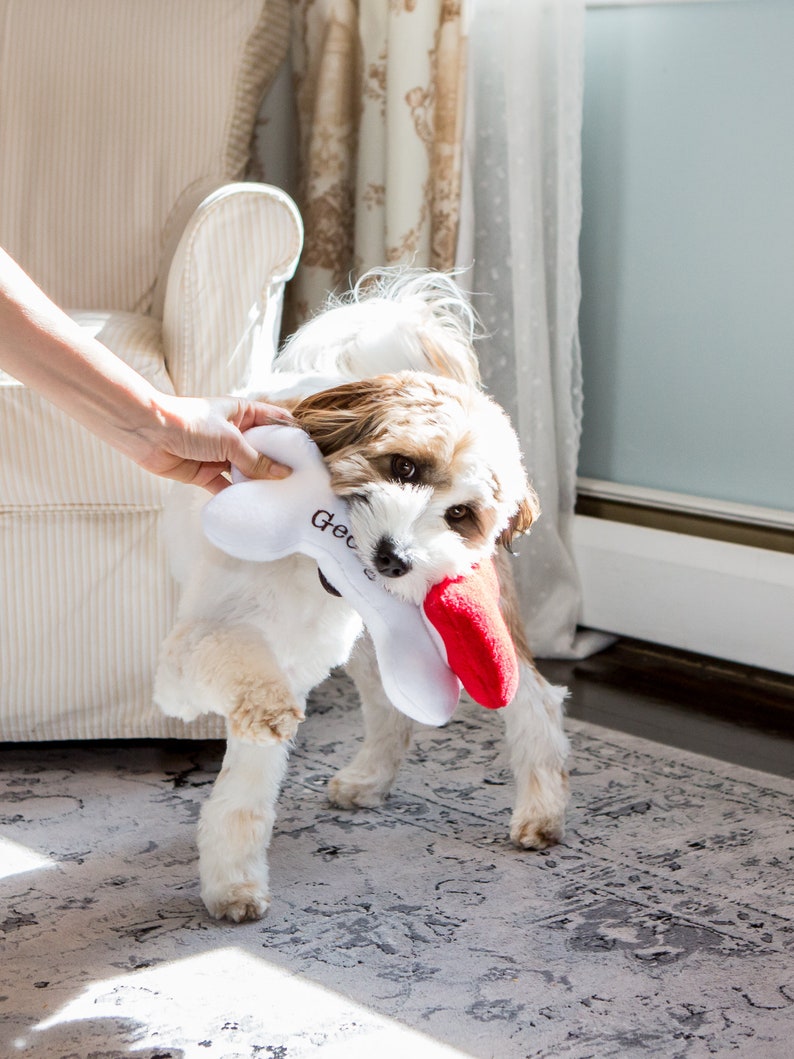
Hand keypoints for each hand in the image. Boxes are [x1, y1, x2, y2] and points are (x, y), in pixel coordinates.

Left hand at [137, 395, 295, 492]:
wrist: (147, 433)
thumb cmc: (190, 423)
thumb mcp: (230, 439)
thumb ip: (256, 459)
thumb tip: (282, 474)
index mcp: (243, 413)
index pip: (275, 422)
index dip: (293, 435)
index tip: (311, 452)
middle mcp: (234, 433)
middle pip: (263, 450)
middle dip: (279, 464)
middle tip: (302, 481)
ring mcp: (220, 454)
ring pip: (246, 471)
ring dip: (259, 483)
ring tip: (283, 498)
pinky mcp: (205, 473)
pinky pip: (226, 487)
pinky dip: (236, 497)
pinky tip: (252, 507)